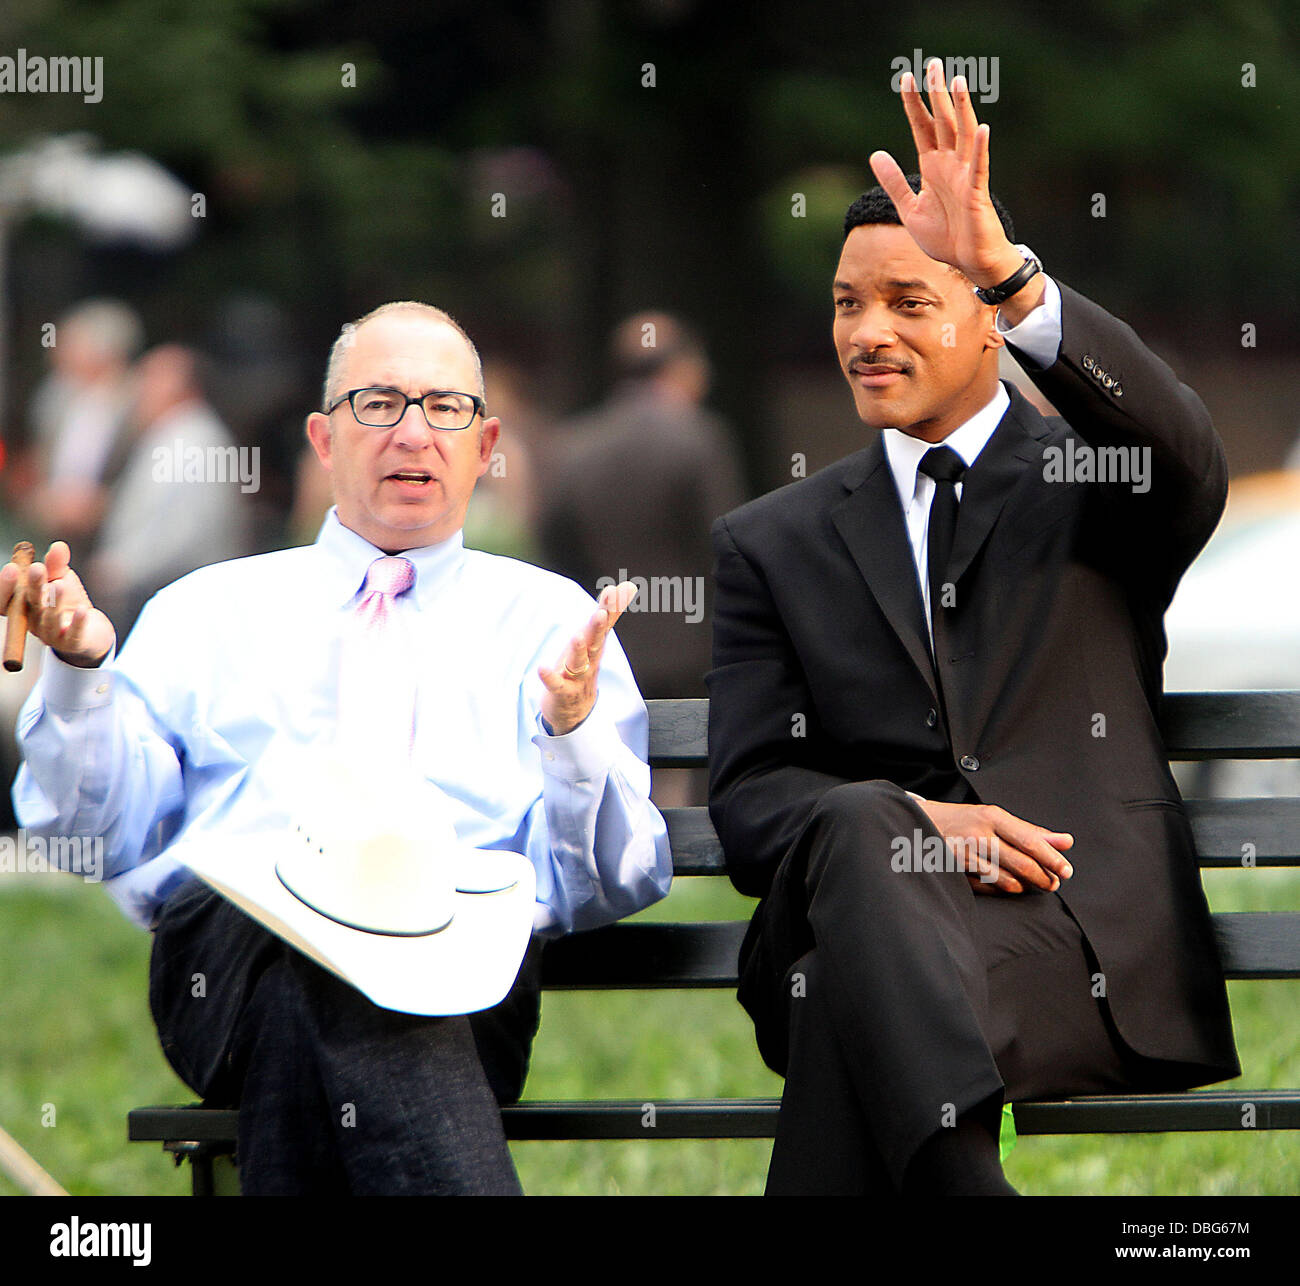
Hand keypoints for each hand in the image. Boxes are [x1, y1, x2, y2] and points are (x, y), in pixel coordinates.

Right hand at [0, 541, 115, 666]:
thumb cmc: (67, 603)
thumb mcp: (60, 580)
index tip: (12, 567)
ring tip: (59, 585)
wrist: (91, 632)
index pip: (5, 600)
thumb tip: (58, 545)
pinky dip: (78, 622)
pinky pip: (73, 634)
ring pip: (49, 619)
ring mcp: (51, 635)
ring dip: (53, 603)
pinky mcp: (72, 643)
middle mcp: (33, 621)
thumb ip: (57, 565)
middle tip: (38, 568)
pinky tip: (83, 609)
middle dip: (32, 586)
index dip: (5, 587)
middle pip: (29, 605)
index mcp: (23, 606)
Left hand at [538, 582, 636, 735]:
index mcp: (595, 646)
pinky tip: (542, 668)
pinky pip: (556, 685)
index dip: (610, 608)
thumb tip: (627, 586)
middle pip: (595, 642)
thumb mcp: (595, 639)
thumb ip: (608, 613)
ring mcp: (577, 678)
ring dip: (578, 650)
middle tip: (602, 612)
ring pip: (579, 663)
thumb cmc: (583, 668)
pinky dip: (549, 677)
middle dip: (598, 627)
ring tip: (577, 636)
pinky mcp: (563, 692)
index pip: (605, 624)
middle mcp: (589, 661)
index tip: (615, 591)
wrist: (577, 712)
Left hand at [868, 59, 1028, 293]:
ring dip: (960, 109)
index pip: (921, 127)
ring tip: (957, 82)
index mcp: (933, 166)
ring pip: (962, 135)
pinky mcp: (976, 193)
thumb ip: (893, 182)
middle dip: (937, 94)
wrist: (968, 262)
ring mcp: (965, 176)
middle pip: (942, 122)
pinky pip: (979, 168)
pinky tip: (981, 129)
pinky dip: (979, 149)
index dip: (914, 104)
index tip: (905, 78)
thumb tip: (875, 154)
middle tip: (932, 64)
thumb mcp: (909, 209)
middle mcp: (950, 165)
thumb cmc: (945, 236)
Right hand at [915, 798, 1073, 894]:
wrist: (919, 822)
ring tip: (1029, 884)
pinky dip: (1001, 890)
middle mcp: (978, 834)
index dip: (1052, 859)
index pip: (1030, 841)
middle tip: (1051, 883)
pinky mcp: (954, 870)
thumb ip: (1031, 830)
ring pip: (1006, 879)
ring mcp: (964, 854)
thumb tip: (1065, 841)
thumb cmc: (963, 820)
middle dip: (1042, 877)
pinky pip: (987, 888)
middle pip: (1021, 863)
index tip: (1066, 870)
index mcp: (992, 816)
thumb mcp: (995, 817)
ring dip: (1023, 886)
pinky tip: (1008, 885)